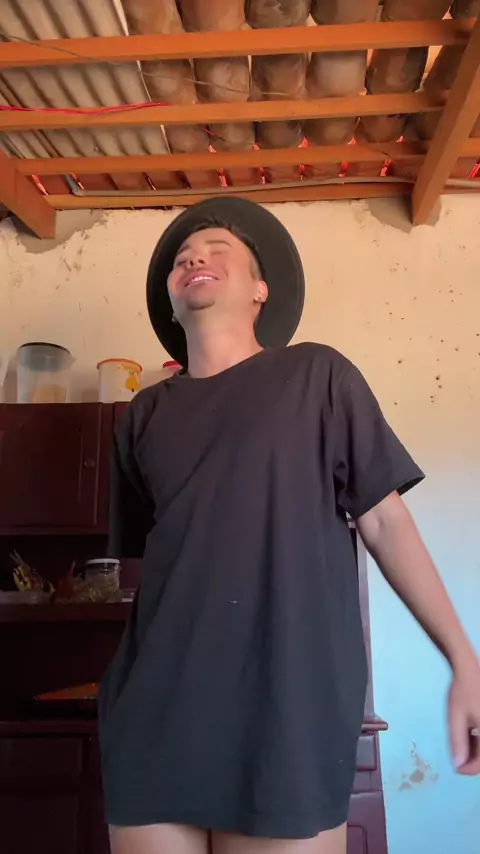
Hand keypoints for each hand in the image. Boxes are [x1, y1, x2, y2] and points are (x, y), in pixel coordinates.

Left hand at [448, 656, 479, 774]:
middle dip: (472, 759)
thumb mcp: (456, 719)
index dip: (467, 769)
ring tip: (462, 738)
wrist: (469, 669)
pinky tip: (468, 732)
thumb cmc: (462, 693)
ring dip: (475, 749)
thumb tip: (458, 766)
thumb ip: (458, 743)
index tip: (455, 767)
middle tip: (457, 755)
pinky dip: (477, 739)